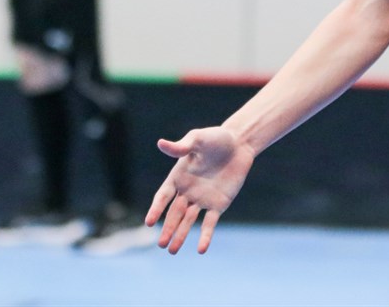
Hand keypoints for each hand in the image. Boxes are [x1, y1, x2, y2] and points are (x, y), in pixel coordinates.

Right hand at [146, 126, 255, 253]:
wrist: (239, 143)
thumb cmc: (215, 138)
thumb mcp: (197, 139)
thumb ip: (181, 146)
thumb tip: (160, 143)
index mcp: (178, 177)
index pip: (163, 196)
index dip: (156, 209)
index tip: (149, 222)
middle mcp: (187, 191)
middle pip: (174, 213)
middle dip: (168, 228)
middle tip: (161, 244)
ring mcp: (202, 199)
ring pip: (188, 221)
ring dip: (181, 235)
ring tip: (172, 251)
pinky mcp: (218, 204)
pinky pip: (210, 222)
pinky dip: (205, 235)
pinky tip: (201, 249)